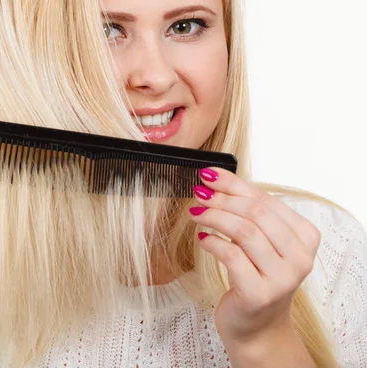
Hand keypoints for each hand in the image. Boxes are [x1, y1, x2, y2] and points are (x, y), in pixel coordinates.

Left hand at [188, 167, 320, 345]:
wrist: (257, 326)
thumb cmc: (255, 277)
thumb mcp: (259, 241)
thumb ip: (247, 212)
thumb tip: (215, 179)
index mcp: (305, 237)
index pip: (266, 200)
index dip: (234, 184)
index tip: (209, 175)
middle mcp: (300, 257)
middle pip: (256, 213)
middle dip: (222, 198)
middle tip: (199, 193)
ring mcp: (282, 277)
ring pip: (244, 232)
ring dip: (214, 217)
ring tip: (195, 212)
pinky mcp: (259, 293)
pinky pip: (231, 256)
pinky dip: (212, 242)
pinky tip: (202, 239)